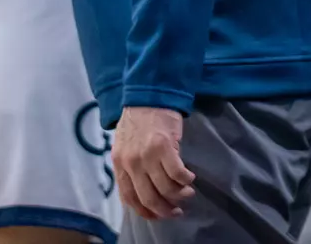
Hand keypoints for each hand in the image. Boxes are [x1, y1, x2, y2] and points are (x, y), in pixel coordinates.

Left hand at [112, 106, 195, 220]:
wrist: (148, 95)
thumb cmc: (138, 120)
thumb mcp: (124, 146)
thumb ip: (129, 167)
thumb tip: (142, 189)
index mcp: (119, 164)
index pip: (130, 198)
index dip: (146, 211)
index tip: (159, 215)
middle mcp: (131, 163)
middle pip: (148, 198)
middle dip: (165, 209)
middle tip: (176, 211)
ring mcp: (147, 155)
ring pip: (165, 188)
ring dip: (179, 195)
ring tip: (187, 192)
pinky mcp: (164, 147)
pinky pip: (177, 173)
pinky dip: (185, 180)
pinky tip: (190, 177)